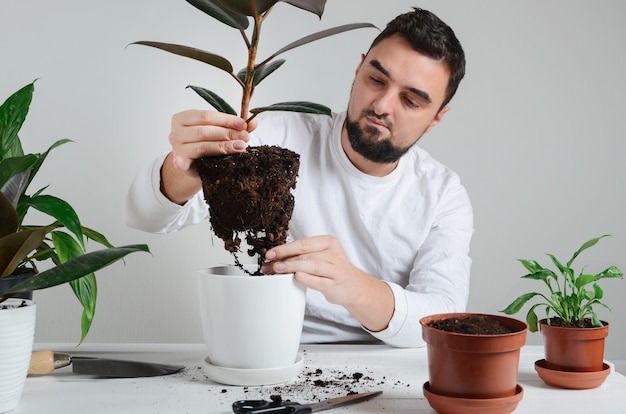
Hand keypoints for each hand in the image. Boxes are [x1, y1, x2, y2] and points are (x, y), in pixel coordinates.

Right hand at [160, 110, 256, 203]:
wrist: (195, 164)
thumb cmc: (207, 143)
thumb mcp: (219, 132)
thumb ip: (234, 127)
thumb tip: (254, 122)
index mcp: (183, 118)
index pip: (206, 116)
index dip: (226, 120)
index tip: (243, 124)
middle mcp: (176, 132)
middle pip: (204, 131)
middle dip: (227, 134)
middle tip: (245, 138)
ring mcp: (177, 149)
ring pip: (202, 146)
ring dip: (223, 147)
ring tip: (240, 147)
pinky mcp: (180, 164)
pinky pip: (186, 163)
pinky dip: (188, 162)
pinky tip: (195, 162)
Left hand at [262, 235, 394, 331]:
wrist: (354, 286)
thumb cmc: (332, 270)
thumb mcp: (320, 257)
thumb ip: (302, 256)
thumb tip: (274, 259)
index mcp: (328, 242)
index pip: (302, 244)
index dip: (284, 248)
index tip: (270, 253)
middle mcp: (334, 254)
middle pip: (304, 255)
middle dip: (284, 260)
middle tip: (269, 264)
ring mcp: (336, 269)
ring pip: (311, 265)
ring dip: (292, 267)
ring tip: (277, 270)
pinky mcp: (336, 284)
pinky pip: (320, 281)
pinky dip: (308, 279)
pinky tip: (297, 277)